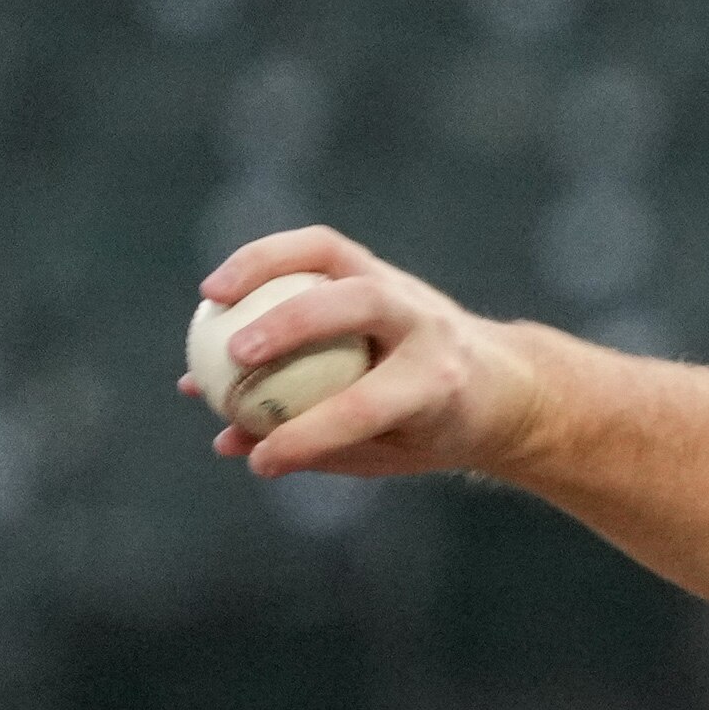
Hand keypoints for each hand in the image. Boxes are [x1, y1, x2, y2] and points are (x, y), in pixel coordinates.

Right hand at [188, 227, 551, 479]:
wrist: (499, 385)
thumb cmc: (434, 430)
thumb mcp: (393, 455)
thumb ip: (318, 449)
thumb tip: (230, 445)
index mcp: (439, 382)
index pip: (365, 406)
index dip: (308, 435)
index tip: (262, 460)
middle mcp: (426, 324)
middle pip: (359, 305)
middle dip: (294, 323)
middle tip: (234, 352)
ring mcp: (402, 287)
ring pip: (332, 254)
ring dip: (264, 266)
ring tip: (209, 298)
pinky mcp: (377, 268)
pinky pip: (316, 249)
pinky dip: (267, 258)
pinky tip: (221, 289)